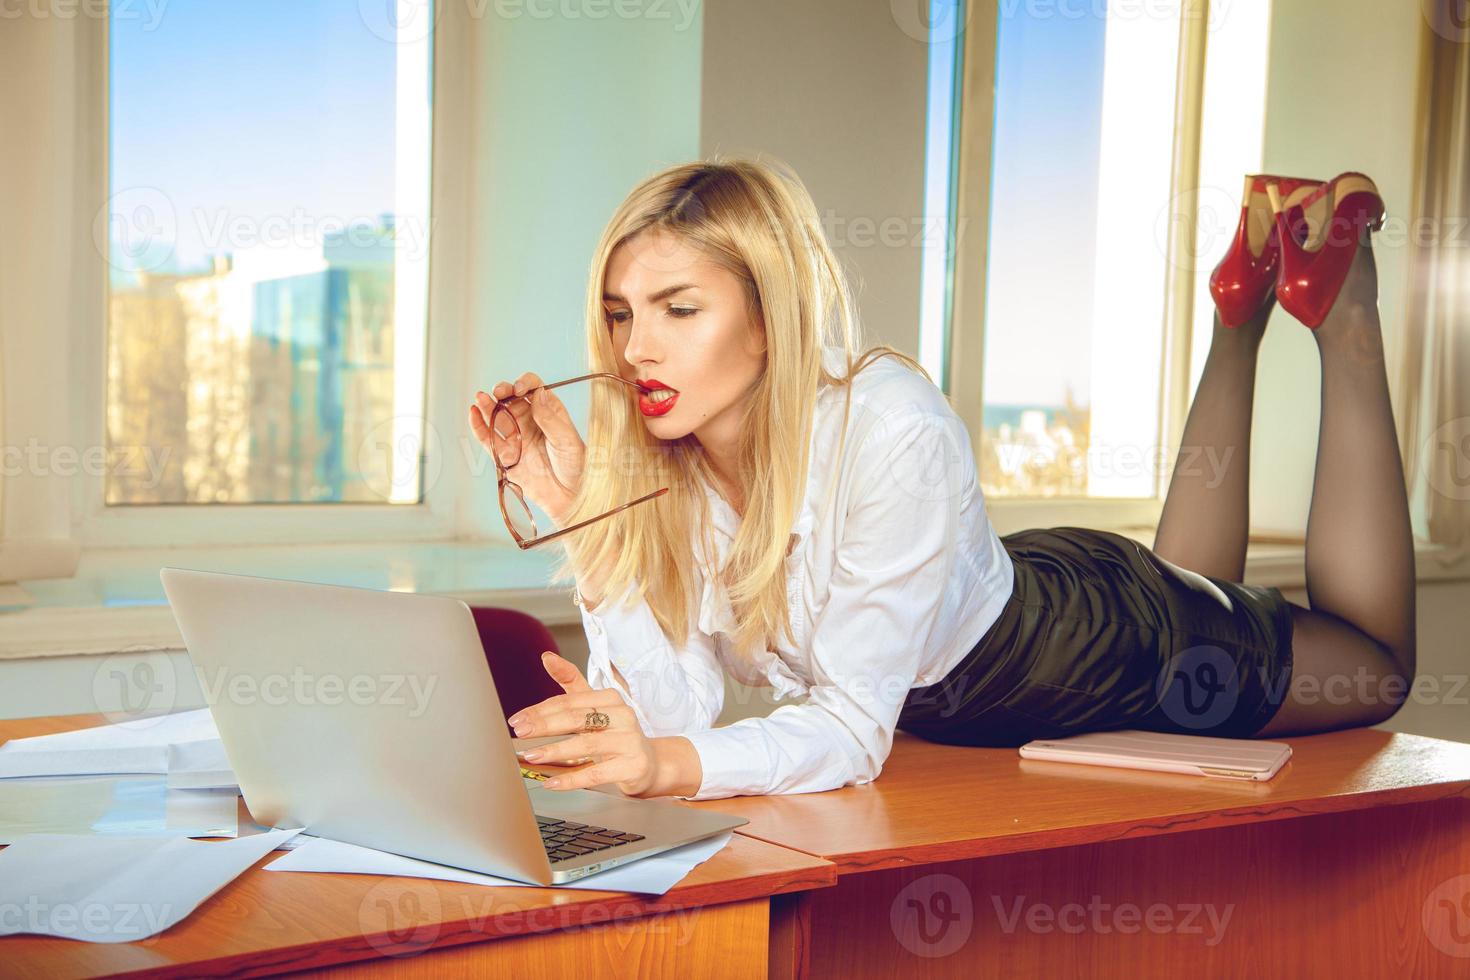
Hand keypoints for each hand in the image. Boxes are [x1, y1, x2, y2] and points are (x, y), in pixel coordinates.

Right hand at [469, 373, 584, 524]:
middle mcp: (531, 421)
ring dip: (487, 406)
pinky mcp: (505, 456)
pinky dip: (479, 426)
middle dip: (503, 391)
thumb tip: (538, 393)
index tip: (519, 389)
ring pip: (497, 416)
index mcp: (550, 413)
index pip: (534, 389)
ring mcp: (516, 438)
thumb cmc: (577, 468)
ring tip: (480, 398)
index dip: (525, 384)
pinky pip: (488, 438)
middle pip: (511, 399)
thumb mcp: (568, 441)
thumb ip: (551, 419)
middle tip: (498, 391)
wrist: (570, 498)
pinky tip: (473, 413)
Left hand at [508, 652, 665, 796]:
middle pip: (576, 718)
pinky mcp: (633, 765)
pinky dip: (572, 779)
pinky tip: (552, 783)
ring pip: (586, 745)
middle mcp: (623, 716)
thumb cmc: (616, 733)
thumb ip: (571, 682)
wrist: (651, 763)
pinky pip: (597, 773)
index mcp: (611, 698)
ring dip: (555, 750)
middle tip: (520, 733)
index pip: (569, 702)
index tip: (517, 720)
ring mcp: (630, 741)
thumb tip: (547, 657)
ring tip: (531, 756)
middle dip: (544, 726)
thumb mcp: (594, 707)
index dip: (540, 710)